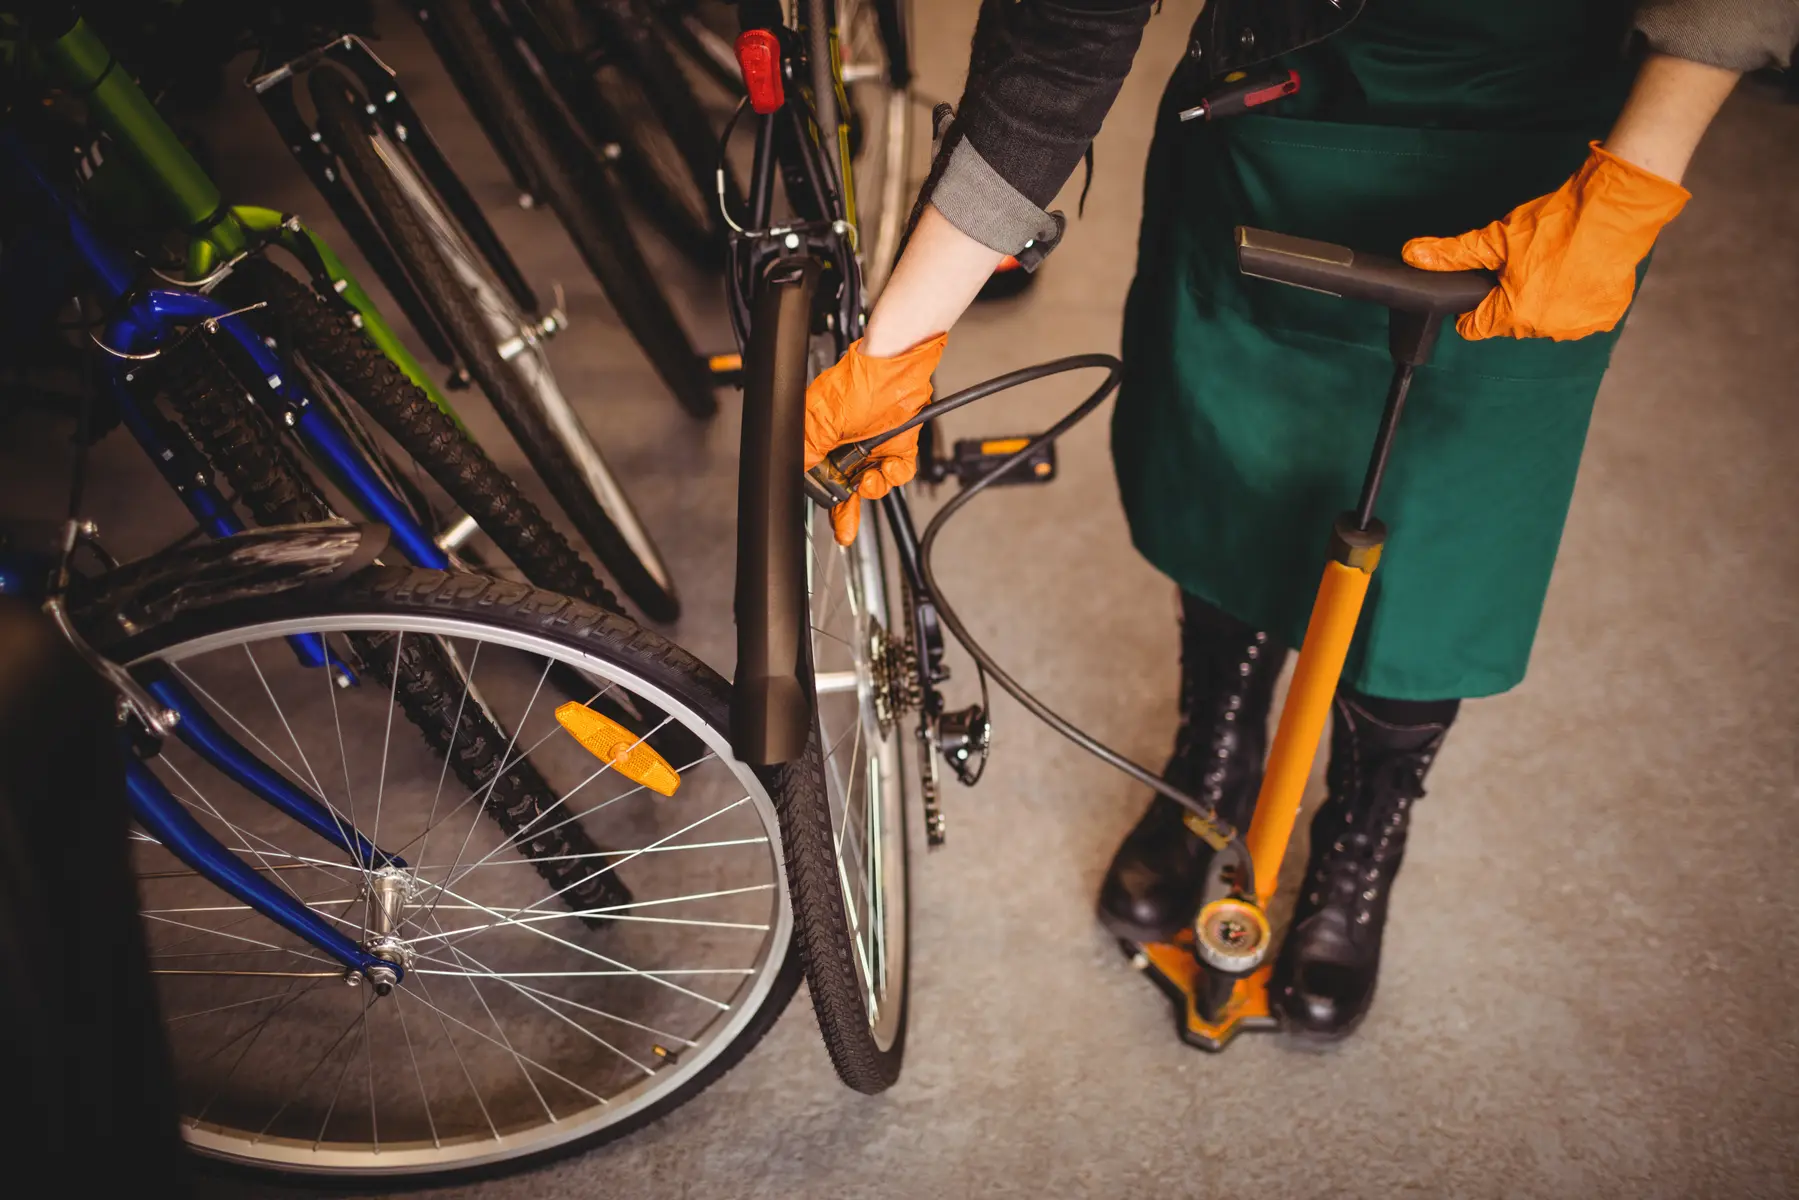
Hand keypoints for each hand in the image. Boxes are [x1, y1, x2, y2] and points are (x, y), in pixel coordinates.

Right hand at [804, 333, 947, 543]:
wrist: (898, 366)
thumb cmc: (860, 381)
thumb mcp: (823, 420)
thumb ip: (808, 449)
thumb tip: (795, 471)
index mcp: (822, 437)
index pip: (819, 477)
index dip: (825, 499)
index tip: (829, 518)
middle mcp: (846, 444)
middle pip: (845, 486)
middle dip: (848, 506)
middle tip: (846, 526)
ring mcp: (872, 444)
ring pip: (872, 483)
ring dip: (874, 486)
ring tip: (872, 476)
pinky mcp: (897, 444)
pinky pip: (897, 471)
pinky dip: (896, 472)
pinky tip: (890, 464)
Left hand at [1402, 142, 1688, 341]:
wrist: (1616, 208)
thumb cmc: (1557, 222)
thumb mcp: (1496, 238)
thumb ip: (1453, 254)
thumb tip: (1413, 255)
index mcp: (1514, 315)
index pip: (1474, 328)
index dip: (1472, 307)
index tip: (1482, 287)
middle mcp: (1546, 329)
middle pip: (1509, 323)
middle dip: (1509, 299)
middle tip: (1522, 265)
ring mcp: (1577, 325)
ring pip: (1543, 320)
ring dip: (1542, 300)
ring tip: (1552, 264)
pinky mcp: (1604, 316)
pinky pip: (1576, 314)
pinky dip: (1573, 298)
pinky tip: (1576, 271)